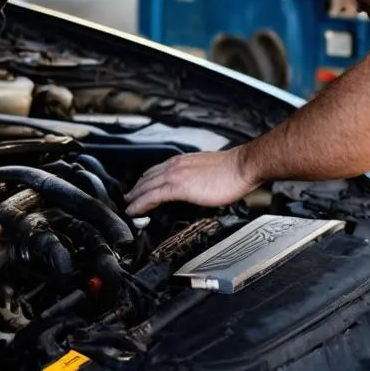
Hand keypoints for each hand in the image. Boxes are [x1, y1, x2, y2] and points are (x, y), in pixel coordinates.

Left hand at [125, 148, 257, 216]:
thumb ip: (195, 177)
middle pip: (147, 178)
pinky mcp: (179, 186)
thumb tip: (193, 188)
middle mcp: (175, 165)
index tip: (138, 191)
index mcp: (182, 160)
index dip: (144, 182)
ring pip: (146, 186)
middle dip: (135, 190)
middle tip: (128, 200)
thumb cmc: (231, 171)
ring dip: (134, 197)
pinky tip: (134, 210)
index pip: (156, 171)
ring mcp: (176, 175)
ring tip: (128, 207)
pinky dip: (140, 203)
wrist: (241, 166)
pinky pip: (152, 196)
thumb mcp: (207, 171)